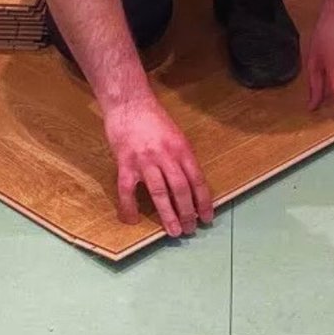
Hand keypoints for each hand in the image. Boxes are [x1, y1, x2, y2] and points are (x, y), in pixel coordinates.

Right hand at [102, 98, 212, 236]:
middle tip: (190, 229)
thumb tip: (190, 184)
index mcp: (182, 149)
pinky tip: (133, 220)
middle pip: (181, 189)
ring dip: (168, 214)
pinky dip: (130, 207)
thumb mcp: (176, 135)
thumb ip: (182, 158)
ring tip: (173, 231)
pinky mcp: (125, 162)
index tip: (208, 217)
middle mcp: (166, 156)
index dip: (204, 201)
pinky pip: (127, 190)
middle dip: (188, 212)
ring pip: (159, 193)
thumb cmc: (153, 118)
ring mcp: (145, 160)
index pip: (197, 180)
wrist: (129, 102)